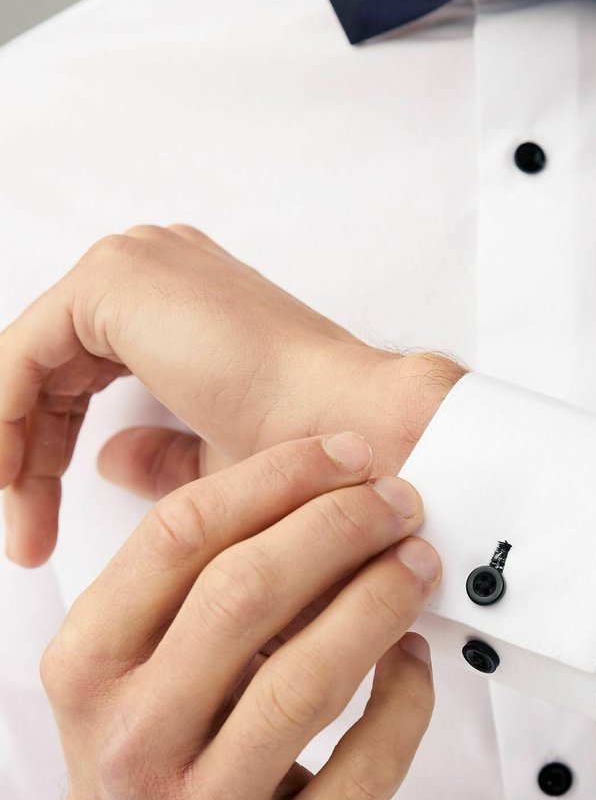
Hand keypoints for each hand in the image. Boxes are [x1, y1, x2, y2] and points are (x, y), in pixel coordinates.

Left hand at [0, 224, 467, 564]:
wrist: (357, 436)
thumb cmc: (312, 456)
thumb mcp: (218, 462)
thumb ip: (160, 455)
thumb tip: (108, 462)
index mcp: (185, 300)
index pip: (82, 372)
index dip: (52, 452)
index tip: (42, 525)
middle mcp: (159, 267)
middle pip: (50, 366)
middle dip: (28, 456)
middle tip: (25, 535)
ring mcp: (139, 264)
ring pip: (31, 361)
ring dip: (14, 446)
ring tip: (22, 523)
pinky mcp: (117, 280)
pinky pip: (22, 354)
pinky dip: (8, 420)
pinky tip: (18, 481)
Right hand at [39, 431, 439, 799]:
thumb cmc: (147, 757)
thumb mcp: (123, 668)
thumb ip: (183, 578)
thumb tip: (304, 467)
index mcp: (87, 670)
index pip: (178, 538)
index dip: (277, 479)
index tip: (347, 456)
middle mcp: (132, 743)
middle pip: (245, 596)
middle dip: (339, 528)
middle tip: (400, 503)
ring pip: (307, 682)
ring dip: (379, 603)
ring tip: (417, 565)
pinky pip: (367, 767)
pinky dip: (406, 698)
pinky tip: (414, 657)